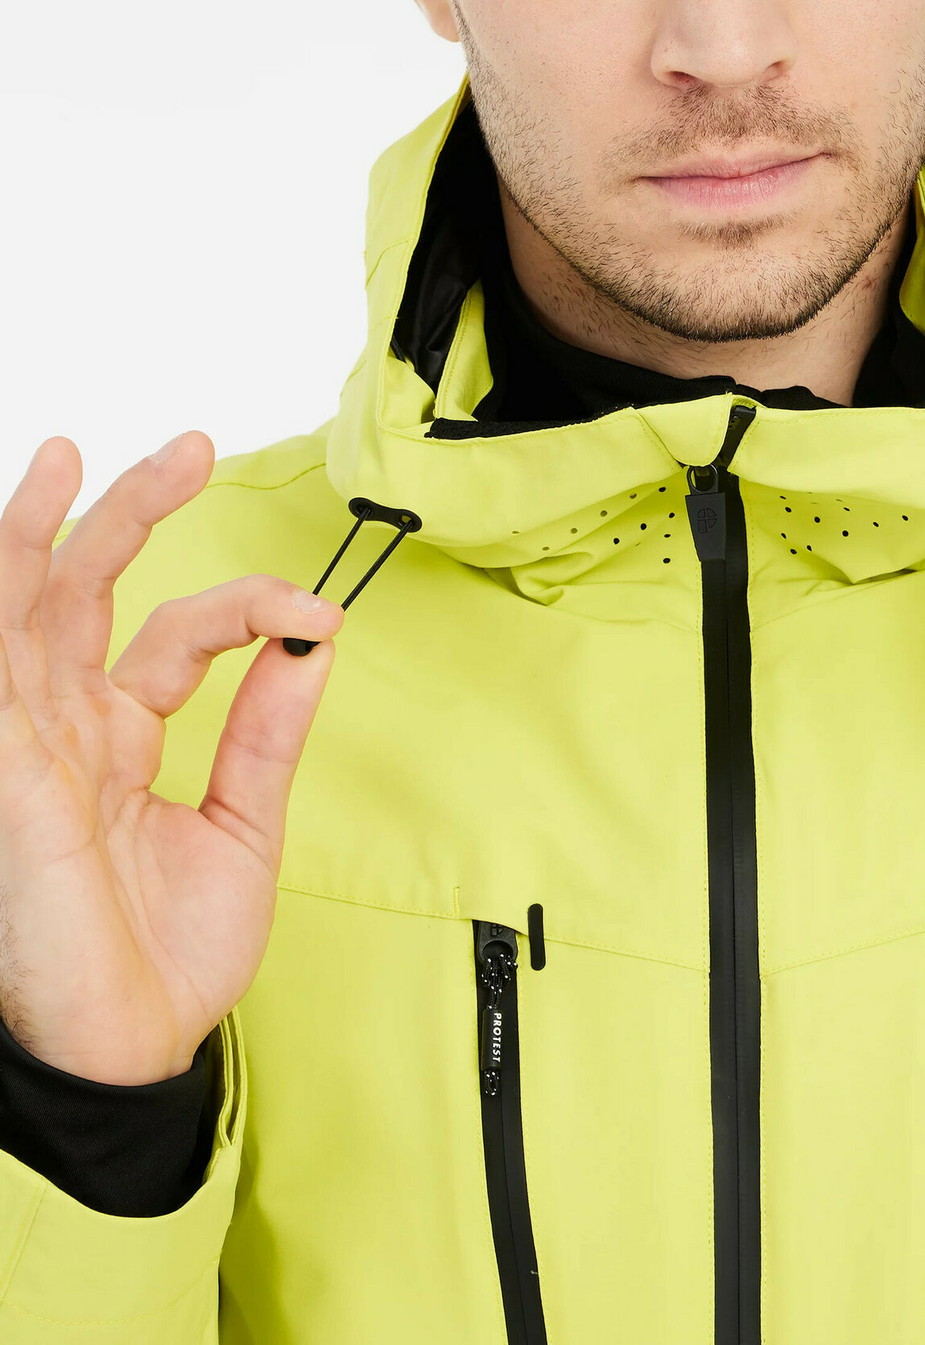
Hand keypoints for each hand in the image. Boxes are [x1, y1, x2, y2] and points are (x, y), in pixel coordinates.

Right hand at [0, 434, 342, 1082]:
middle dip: (128, 513)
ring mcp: (30, 749)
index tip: (313, 609)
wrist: (131, 1054)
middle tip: (185, 447)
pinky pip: (1, 673)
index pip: (179, 633)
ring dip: (38, 531)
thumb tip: (316, 636)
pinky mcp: (12, 776)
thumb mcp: (244, 825)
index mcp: (121, 738)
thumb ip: (269, 729)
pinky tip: (18, 545)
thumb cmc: (167, 959)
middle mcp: (67, 731)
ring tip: (63, 456)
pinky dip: (5, 602)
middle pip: (83, 593)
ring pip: (22, 614)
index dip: (249, 607)